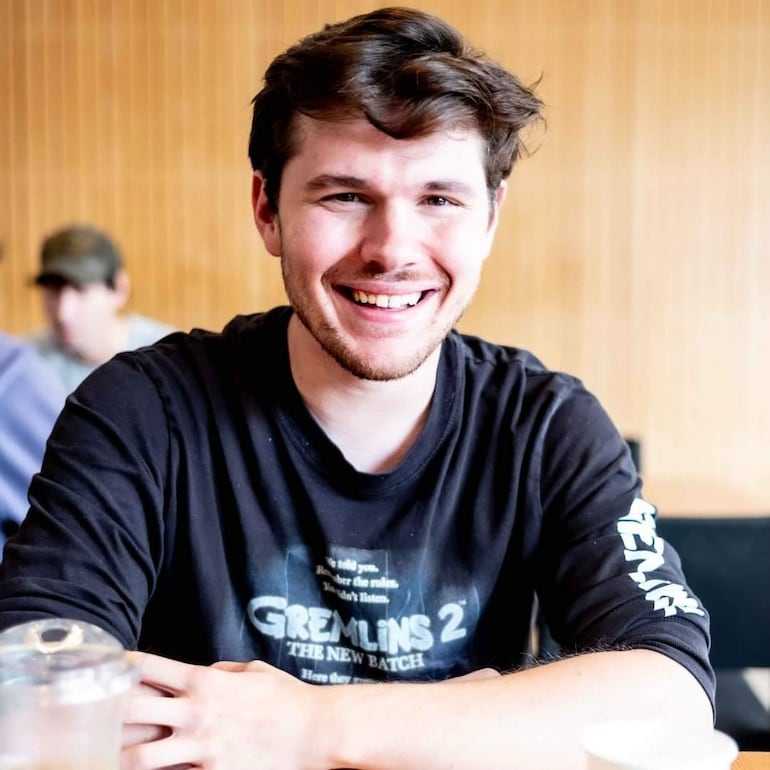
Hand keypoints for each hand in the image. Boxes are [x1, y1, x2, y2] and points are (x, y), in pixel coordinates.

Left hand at [121, 652, 325, 769]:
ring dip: (118, 759)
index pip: (150, 667)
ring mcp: (201, 746)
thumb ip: (223, 672)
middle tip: (89, 715)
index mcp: (205, 681)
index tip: (107, 665)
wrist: (314, 732)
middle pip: (132, 709)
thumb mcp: (254, 671)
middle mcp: (196, 711)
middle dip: (106, 711)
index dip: (123, 664)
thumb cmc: (287, 698)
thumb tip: (206, 673)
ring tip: (102, 760)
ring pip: (139, 758)